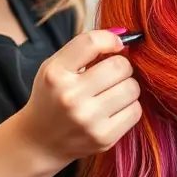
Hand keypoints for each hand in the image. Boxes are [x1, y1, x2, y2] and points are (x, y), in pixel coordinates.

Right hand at [17, 30, 142, 166]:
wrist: (41, 141)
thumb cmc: (53, 97)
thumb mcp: (55, 68)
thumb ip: (84, 48)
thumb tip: (123, 35)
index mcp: (55, 74)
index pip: (91, 43)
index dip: (111, 39)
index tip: (116, 45)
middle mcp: (70, 97)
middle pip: (120, 66)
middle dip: (121, 66)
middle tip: (113, 73)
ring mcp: (87, 120)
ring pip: (132, 88)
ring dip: (127, 87)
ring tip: (113, 92)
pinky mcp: (103, 138)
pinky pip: (135, 111)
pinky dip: (129, 107)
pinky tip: (114, 109)